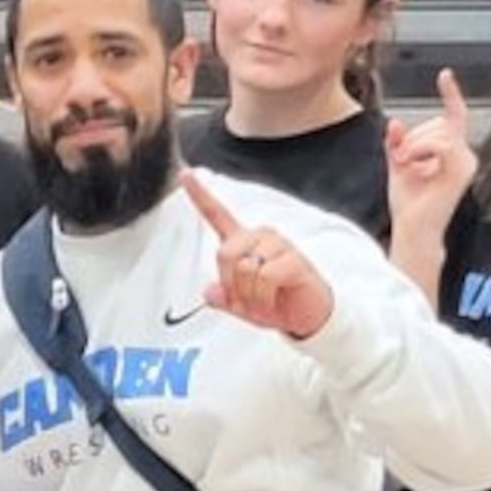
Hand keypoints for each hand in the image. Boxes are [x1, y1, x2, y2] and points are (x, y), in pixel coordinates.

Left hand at [190, 168, 335, 337]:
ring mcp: (278, 245)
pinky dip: (264, 297)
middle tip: (247, 299)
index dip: (199, 194)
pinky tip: (275, 298)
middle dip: (231, 284)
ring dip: (249, 294)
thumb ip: (221, 298)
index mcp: (242, 241)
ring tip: (264, 299)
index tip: (185, 173)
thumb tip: (209, 292)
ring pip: (245, 267)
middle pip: (225, 253)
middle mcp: (259, 236)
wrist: (306, 316)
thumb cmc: (274, 303)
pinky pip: (265, 277)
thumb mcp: (239, 304)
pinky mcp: (294, 259)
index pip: (217, 214)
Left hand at [383, 68, 477, 249]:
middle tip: (401, 162)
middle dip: (411, 138)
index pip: (452, 116)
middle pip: (437, 122)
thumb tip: (395, 122)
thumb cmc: (408, 204)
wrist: (414, 230)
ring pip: (437, 132)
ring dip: (412, 147)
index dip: (450, 94)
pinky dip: (420, 150)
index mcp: (452, 151)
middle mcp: (464, 154)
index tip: (444, 75)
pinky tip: (413, 164)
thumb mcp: (397, 166)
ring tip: (407, 169)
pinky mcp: (461, 171)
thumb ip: (396, 143)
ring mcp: (466, 162)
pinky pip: (441, 144)